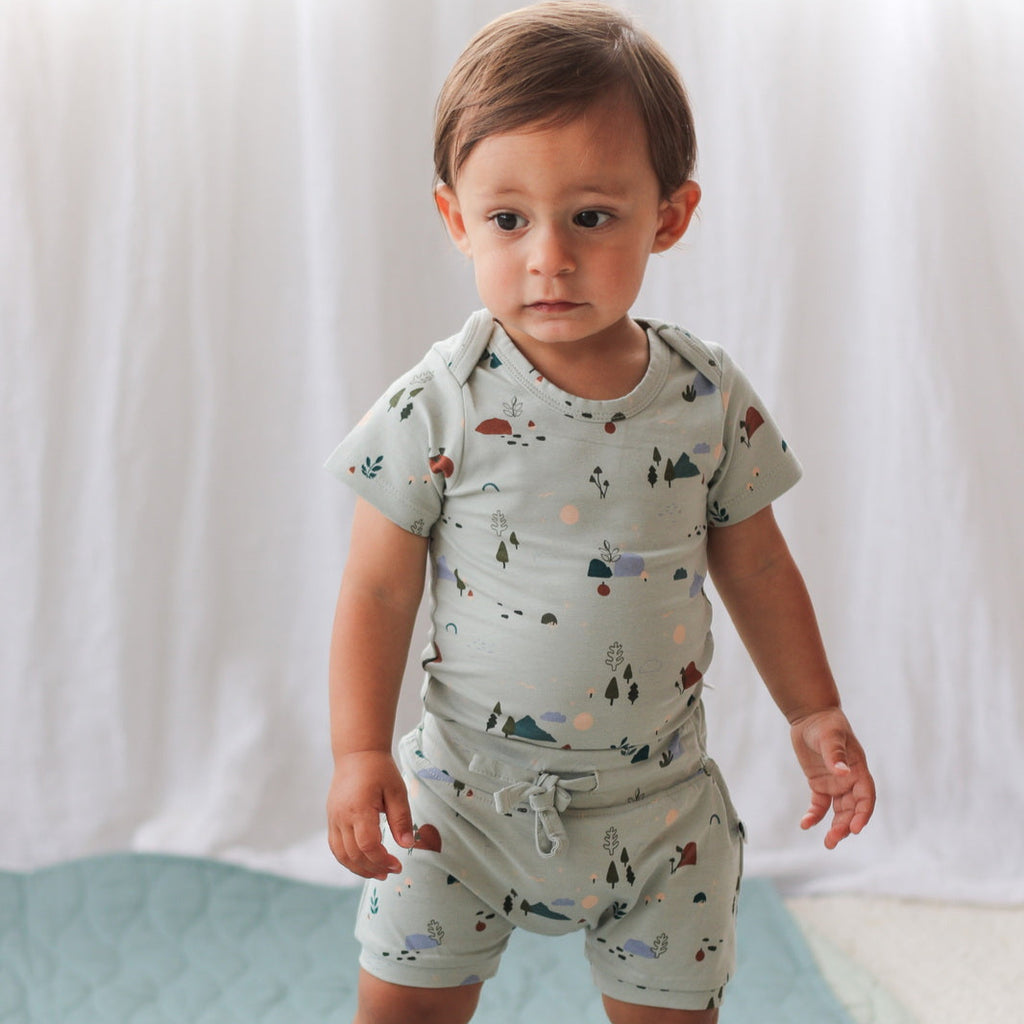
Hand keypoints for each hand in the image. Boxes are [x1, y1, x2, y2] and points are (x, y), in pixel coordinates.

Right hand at [327, 751, 415, 879]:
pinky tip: (363, 862)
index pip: (368, 845)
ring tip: (378, 873)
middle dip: (373, 868)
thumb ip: (402, 819)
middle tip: (392, 871)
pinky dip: (348, 859)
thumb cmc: (380, 770)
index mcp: (360, 808)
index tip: (398, 865)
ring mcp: (333, 818)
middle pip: (354, 854)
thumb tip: (407, 845)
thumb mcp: (397, 791)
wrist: (356, 754)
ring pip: (341, 854)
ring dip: (359, 868)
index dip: (382, 860)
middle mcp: (342, 816)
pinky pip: (335, 846)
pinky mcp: (331, 819)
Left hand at [789, 708, 875, 848]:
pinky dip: (814, 816)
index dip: (863, 814)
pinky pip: (819, 805)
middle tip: (833, 840)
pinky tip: (805, 824)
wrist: (810, 717)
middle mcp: (849, 781)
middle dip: (845, 826)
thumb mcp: (830, 736)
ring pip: (839, 812)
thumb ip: (836, 754)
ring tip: (828, 843)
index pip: (866, 798)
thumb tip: (842, 772)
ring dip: (835, 827)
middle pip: (852, 810)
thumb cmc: (825, 724)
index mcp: (858, 771)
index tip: (854, 828)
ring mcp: (835, 784)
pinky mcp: (819, 784)